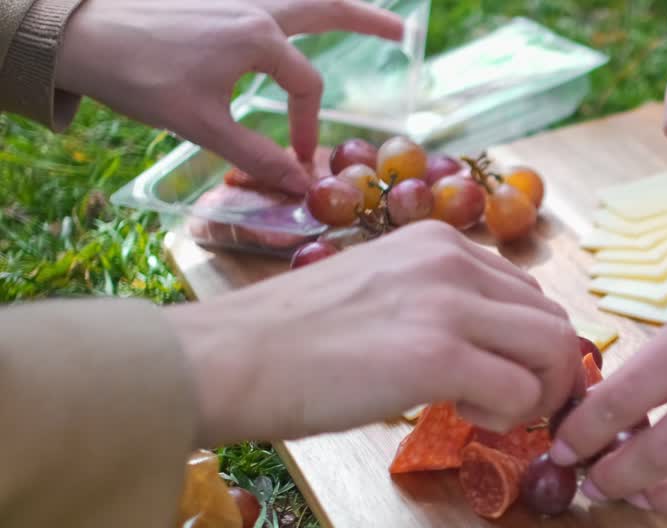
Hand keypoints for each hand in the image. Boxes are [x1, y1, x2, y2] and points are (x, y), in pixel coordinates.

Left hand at [55, 0, 402, 194]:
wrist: (76, 34)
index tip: (300, 164)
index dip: (309, 129)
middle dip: (367, 20)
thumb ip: (257, 156)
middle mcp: (254, 8)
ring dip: (331, 6)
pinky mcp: (210, 1)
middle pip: (326, 8)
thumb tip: (300, 184)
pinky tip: (292, 22)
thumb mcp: (201, 126)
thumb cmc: (139, 77)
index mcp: (259, 37)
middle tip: (403, 31)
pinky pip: (268, 0)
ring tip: (362, 16)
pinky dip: (292, 8)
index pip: (307, 88)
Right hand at [166, 222, 581, 447]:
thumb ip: (435, 304)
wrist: (226, 359)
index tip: (504, 377)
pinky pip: (522, 393)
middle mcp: (452, 261)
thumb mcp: (377, 293)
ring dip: (536, 396)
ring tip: (485, 412)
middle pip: (554, 321)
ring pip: (554, 352)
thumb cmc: (287, 340)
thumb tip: (482, 348)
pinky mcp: (438, 356)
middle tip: (510, 407)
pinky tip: (463, 417)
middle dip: (548, 374)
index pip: (528, 293)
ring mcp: (448, 305)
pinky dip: (509, 417)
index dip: (530, 346)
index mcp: (437, 242)